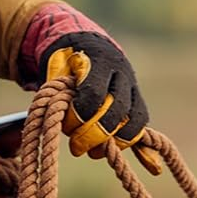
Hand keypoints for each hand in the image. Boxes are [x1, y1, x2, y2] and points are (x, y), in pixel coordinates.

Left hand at [39, 32, 148, 157]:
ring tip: (94, 152)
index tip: (68, 126)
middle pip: (117, 109)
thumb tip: (58, 118)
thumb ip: (58, 91)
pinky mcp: (137, 99)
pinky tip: (109, 148)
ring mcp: (132, 86)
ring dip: (115, 141)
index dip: (81, 115)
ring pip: (134, 118)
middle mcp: (120, 72)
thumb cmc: (66, 62)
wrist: (87, 45)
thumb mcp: (56, 69)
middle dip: (96, 134)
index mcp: (98, 61)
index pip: (94, 93)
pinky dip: (126, 138)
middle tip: (77, 147)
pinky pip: (140, 122)